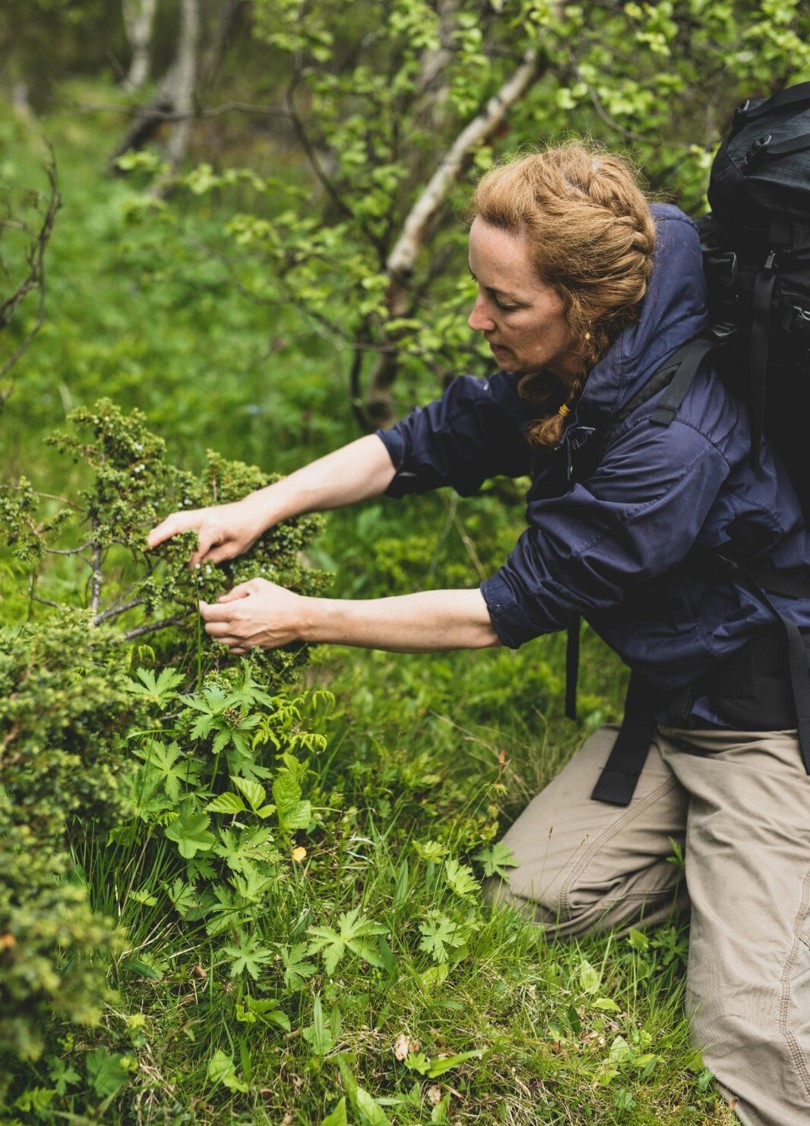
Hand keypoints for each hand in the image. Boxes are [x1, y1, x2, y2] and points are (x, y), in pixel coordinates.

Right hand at [147, 497, 267, 566]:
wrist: (254, 511)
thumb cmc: (247, 531)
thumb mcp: (235, 549)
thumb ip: (215, 557)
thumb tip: (196, 566)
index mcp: (215, 527)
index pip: (197, 545)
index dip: (192, 560)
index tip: (190, 571)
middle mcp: (204, 516)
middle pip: (177, 524)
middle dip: (161, 535)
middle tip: (146, 546)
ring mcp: (200, 512)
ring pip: (175, 518)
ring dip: (161, 529)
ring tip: (149, 541)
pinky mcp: (199, 513)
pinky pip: (180, 517)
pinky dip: (168, 525)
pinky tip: (161, 534)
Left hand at [199, 578, 305, 652]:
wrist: (299, 619)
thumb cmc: (280, 599)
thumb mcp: (258, 585)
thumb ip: (236, 590)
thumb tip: (223, 599)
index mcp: (235, 611)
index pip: (207, 614)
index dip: (200, 608)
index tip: (201, 603)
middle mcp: (236, 629)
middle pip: (209, 630)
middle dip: (209, 620)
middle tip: (215, 612)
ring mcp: (244, 642)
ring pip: (218, 642)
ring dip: (218, 632)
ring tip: (226, 622)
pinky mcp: (252, 649)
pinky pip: (231, 650)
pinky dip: (229, 642)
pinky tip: (235, 633)